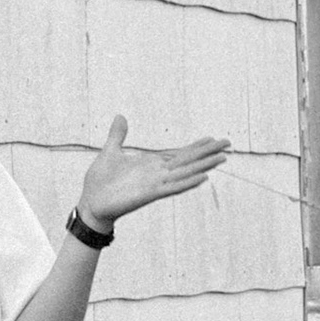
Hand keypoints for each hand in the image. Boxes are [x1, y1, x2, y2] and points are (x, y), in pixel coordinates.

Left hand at [78, 116, 229, 229]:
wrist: (90, 204)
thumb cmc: (100, 182)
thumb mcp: (110, 152)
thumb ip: (118, 135)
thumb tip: (120, 116)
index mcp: (150, 164)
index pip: (178, 153)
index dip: (196, 146)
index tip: (213, 138)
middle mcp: (157, 173)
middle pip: (188, 161)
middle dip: (207, 152)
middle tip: (228, 143)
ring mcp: (155, 184)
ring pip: (185, 173)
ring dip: (204, 166)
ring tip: (222, 158)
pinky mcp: (149, 194)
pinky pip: (172, 188)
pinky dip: (188, 182)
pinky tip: (203, 178)